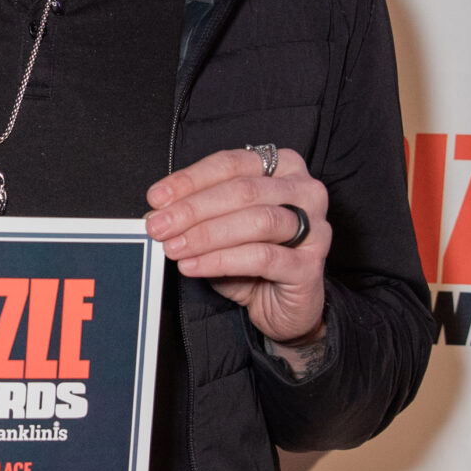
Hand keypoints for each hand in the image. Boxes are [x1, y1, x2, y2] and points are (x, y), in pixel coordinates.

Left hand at [146, 146, 330, 360]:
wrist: (283, 307)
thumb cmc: (252, 261)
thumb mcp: (220, 229)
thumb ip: (196, 215)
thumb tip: (156, 210)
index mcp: (283, 168)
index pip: (231, 164)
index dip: (190, 180)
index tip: (155, 198)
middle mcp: (305, 191)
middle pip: (243, 191)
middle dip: (193, 209)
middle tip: (158, 226)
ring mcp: (314, 228)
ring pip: (256, 221)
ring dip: (206, 234)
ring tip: (173, 247)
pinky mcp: (310, 266)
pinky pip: (262, 257)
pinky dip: (221, 260)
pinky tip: (193, 266)